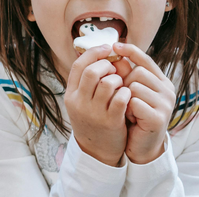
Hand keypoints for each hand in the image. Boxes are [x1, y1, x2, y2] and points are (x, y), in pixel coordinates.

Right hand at [64, 45, 131, 165]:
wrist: (96, 150)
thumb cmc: (93, 119)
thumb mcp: (82, 101)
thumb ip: (87, 82)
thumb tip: (103, 54)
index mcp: (71, 94)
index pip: (78, 66)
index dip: (93, 53)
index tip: (107, 49)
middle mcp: (79, 102)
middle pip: (91, 72)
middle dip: (107, 65)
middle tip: (114, 69)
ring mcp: (94, 112)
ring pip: (108, 83)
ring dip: (118, 79)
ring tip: (121, 84)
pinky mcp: (110, 121)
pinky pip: (121, 98)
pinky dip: (126, 92)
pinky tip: (127, 95)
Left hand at [112, 43, 175, 163]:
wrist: (142, 146)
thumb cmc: (135, 117)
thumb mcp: (131, 94)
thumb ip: (126, 76)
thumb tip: (116, 56)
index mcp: (162, 82)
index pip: (146, 60)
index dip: (131, 51)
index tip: (116, 45)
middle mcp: (167, 90)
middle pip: (137, 72)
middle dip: (124, 84)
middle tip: (125, 100)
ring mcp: (165, 103)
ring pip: (134, 87)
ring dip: (125, 98)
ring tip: (128, 110)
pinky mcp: (159, 117)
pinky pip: (133, 103)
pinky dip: (127, 110)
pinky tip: (131, 119)